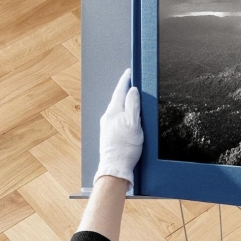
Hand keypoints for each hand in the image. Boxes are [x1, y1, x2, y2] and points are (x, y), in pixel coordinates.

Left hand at [94, 68, 142, 183]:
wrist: (115, 168)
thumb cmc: (125, 148)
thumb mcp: (134, 124)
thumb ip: (133, 106)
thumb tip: (133, 90)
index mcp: (113, 112)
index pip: (119, 90)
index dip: (125, 80)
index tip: (129, 72)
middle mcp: (107, 117)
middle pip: (117, 99)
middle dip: (125, 90)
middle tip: (133, 83)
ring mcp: (106, 126)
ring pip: (116, 109)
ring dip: (123, 102)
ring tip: (132, 98)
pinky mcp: (108, 134)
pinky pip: (116, 118)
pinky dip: (122, 113)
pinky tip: (127, 117)